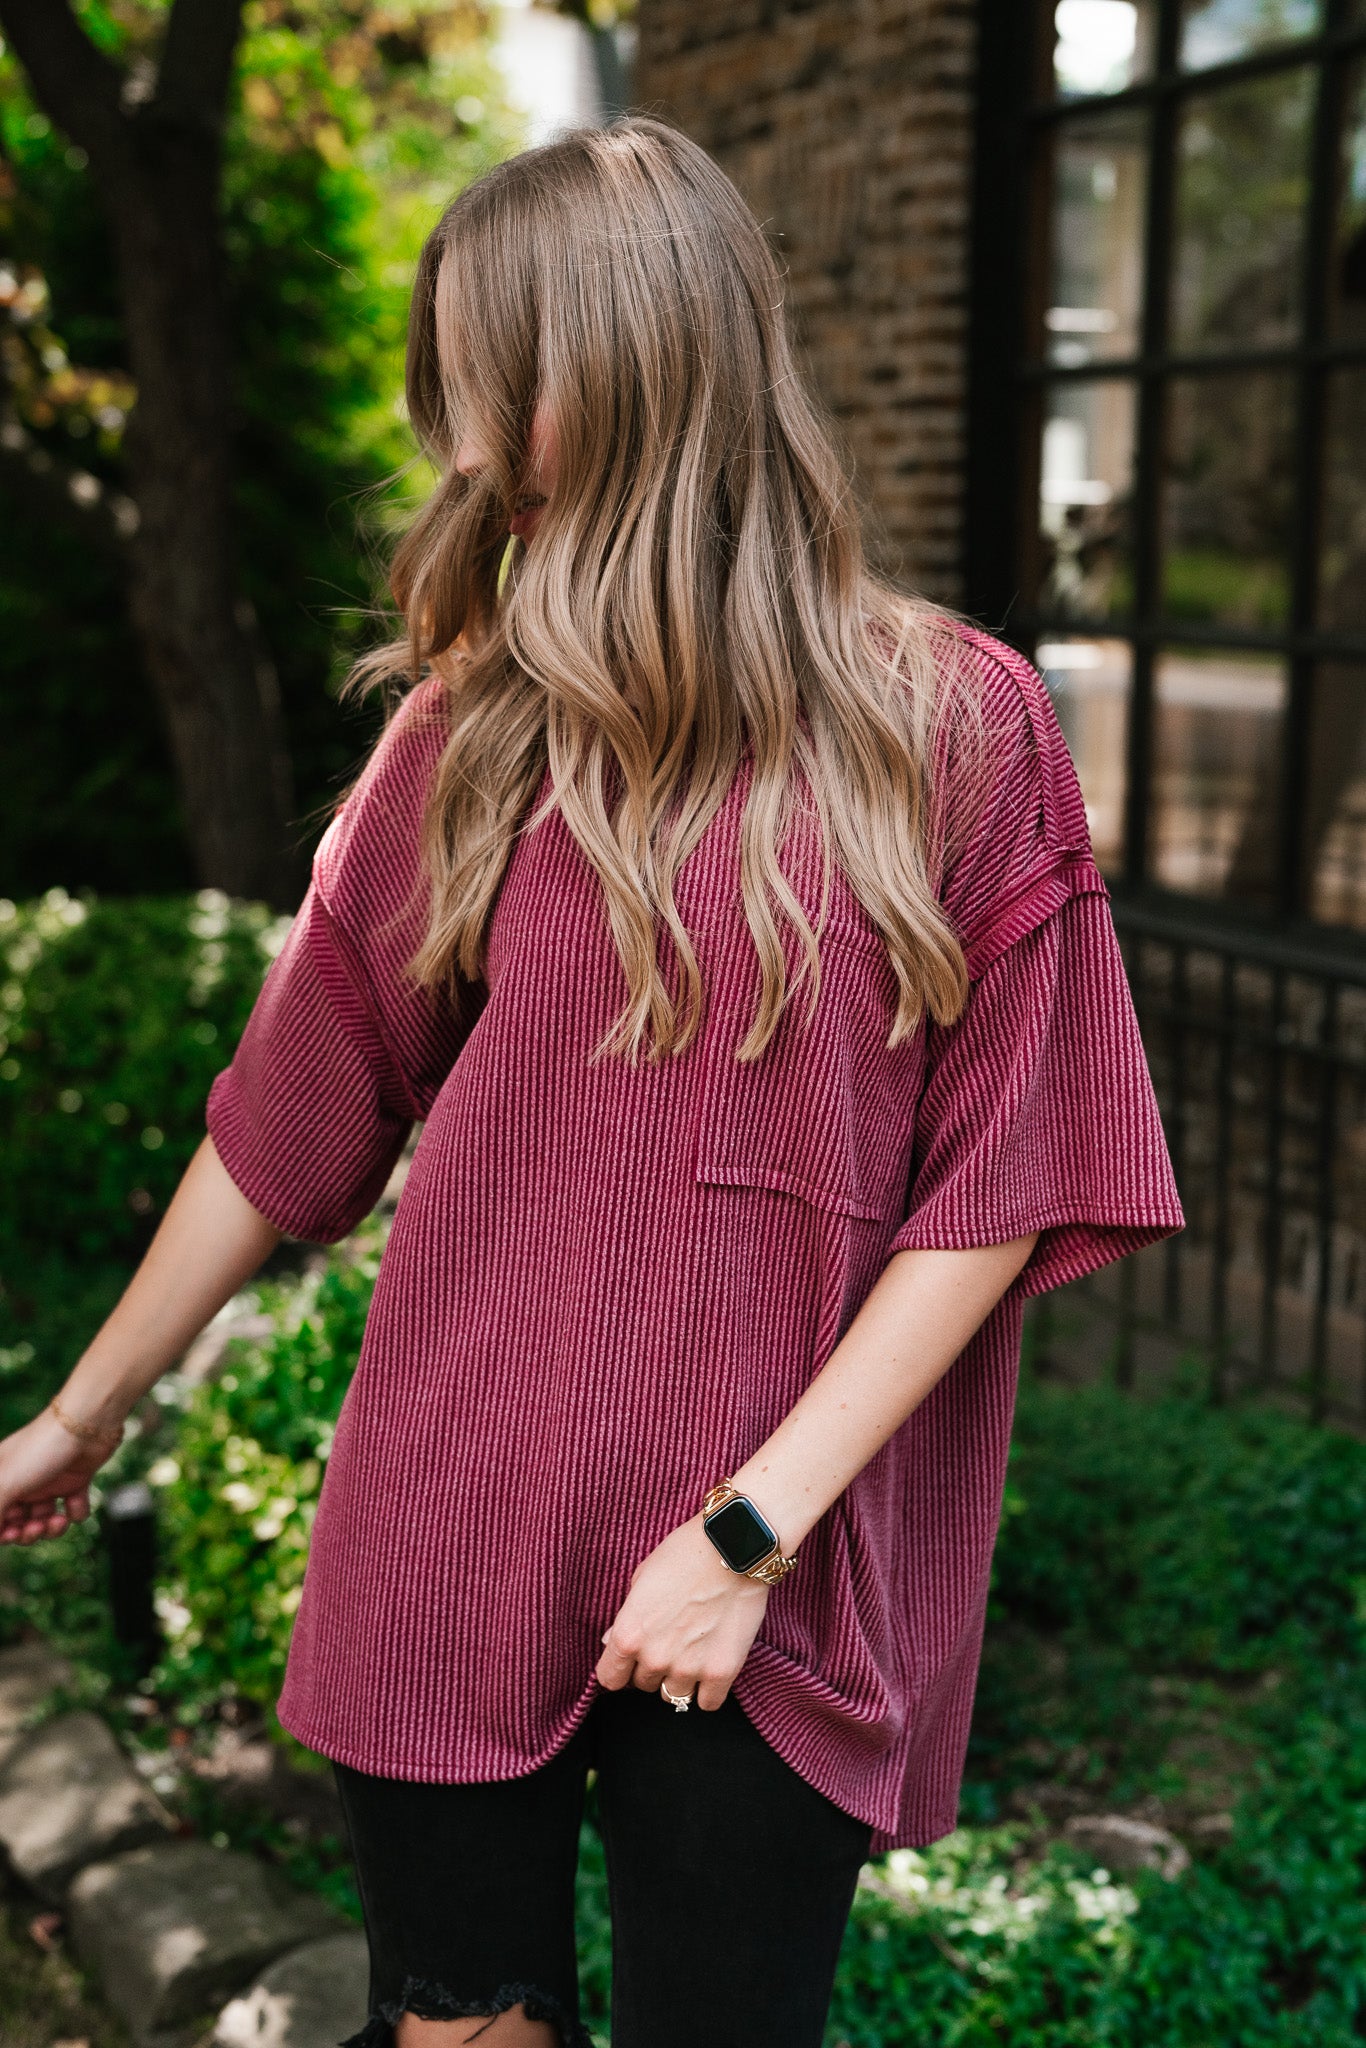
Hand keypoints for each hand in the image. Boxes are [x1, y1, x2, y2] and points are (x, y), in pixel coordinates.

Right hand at [0, 1406, 121, 1544]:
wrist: (88, 1423)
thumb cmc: (41, 1448)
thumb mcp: (6, 1482)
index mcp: (1, 1478)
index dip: (2, 1531)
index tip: (11, 1534)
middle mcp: (23, 1480)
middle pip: (19, 1522)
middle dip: (27, 1532)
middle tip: (37, 1528)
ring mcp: (50, 1481)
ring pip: (46, 1520)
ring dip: (52, 1527)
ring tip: (60, 1521)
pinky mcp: (76, 1480)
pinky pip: (74, 1508)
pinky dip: (77, 1510)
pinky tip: (76, 1500)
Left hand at [596, 1515, 769, 1711]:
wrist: (732, 1547)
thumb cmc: (683, 1554)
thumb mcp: (641, 1579)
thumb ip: (626, 1618)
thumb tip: (612, 1644)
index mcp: (628, 1635)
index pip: (609, 1679)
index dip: (618, 1669)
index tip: (629, 1661)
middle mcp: (655, 1658)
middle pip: (643, 1685)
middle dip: (652, 1667)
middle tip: (669, 1641)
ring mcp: (689, 1668)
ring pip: (673, 1697)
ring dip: (678, 1680)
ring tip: (691, 1652)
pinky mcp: (722, 1672)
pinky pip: (707, 1703)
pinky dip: (708, 1690)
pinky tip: (710, 1666)